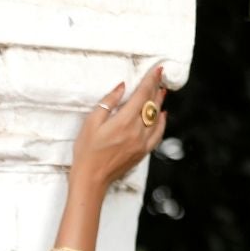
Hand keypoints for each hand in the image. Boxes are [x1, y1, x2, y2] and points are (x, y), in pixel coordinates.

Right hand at [71, 65, 169, 190]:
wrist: (91, 179)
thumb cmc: (87, 153)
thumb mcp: (91, 123)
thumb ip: (108, 103)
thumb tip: (121, 87)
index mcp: (124, 121)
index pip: (143, 95)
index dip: (151, 80)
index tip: (157, 70)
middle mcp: (137, 131)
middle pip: (152, 104)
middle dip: (156, 88)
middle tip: (160, 76)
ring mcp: (142, 142)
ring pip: (156, 117)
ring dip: (159, 103)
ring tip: (161, 91)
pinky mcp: (143, 152)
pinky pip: (158, 134)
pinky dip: (162, 122)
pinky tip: (162, 115)